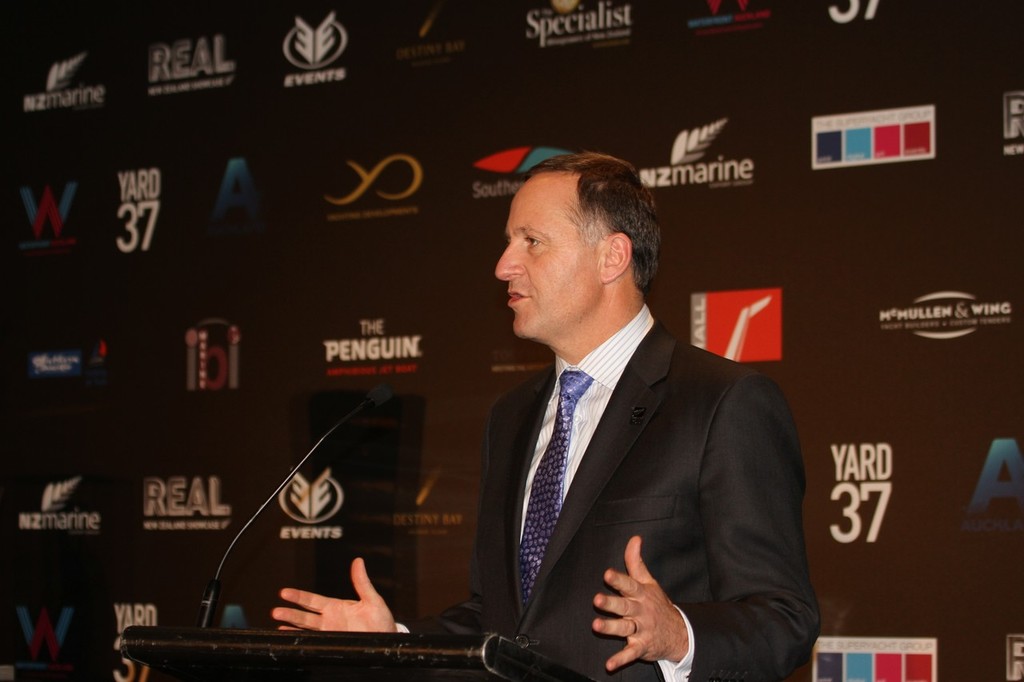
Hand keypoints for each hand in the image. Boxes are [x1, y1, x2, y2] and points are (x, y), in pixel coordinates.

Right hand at [271, 558, 396, 631]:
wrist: (386, 640)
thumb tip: (358, 561)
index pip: (313, 600)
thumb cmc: (381, 621)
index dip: (299, 597)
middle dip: (290, 613)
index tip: (284, 592)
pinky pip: (312, 641)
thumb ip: (362, 582)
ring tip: (277, 623)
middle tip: (275, 611)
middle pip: (304, 615)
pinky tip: (287, 636)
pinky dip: (299, 639)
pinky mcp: (331, 644)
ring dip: (291, 626)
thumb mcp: (373, 600)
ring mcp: (329, 632)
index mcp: (336, 607)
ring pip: (305, 628)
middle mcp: (329, 620)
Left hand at [592, 535, 688, 671]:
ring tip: (596, 626)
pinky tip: (609, 665)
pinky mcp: (641, 646)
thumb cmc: (658, 603)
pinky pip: (630, 654)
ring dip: (611, 628)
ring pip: (624, 628)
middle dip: (611, 603)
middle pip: (624, 606)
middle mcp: (640, 611)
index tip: (607, 574)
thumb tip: (634, 538)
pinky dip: (620, 660)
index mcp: (641, 594)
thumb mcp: (649, 582)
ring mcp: (641, 629)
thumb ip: (636, 562)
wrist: (680, 632)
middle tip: (597, 599)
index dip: (618, 579)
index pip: (629, 585)